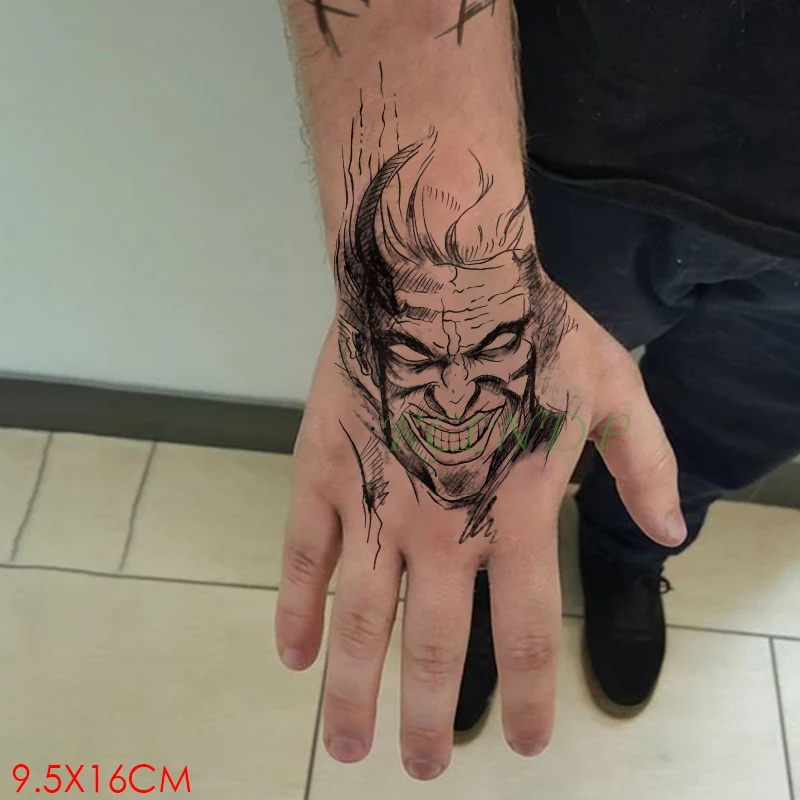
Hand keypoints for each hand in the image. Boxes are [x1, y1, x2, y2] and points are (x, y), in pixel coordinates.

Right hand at [275, 278, 685, 780]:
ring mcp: (374, 506)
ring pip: (360, 620)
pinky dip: (296, 608)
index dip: (530, 697)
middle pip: (436, 647)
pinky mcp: (324, 475)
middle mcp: (442, 530)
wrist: (436, 277)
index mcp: (514, 516)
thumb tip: (671, 535)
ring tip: (351, 745)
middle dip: (432, 717)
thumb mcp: (613, 391)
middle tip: (425, 768)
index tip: (530, 746)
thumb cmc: (528, 329)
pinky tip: (292, 654)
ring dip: (353, 691)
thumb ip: (646, 466)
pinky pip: (302, 556)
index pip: (525, 633)